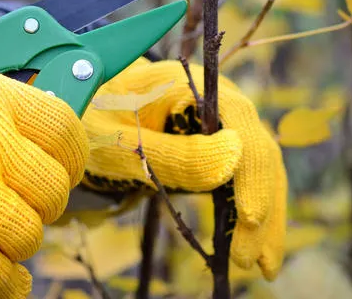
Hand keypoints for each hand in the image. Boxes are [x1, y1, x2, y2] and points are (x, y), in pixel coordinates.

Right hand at [0, 29, 88, 298]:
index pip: (64, 129)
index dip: (72, 150)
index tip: (66, 158)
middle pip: (53, 187)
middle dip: (47, 197)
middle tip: (32, 196)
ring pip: (29, 233)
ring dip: (22, 237)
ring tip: (9, 232)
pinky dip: (6, 282)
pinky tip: (8, 280)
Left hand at [79, 58, 285, 279]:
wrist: (85, 112)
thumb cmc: (95, 119)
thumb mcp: (124, 141)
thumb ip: (177, 153)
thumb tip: (237, 156)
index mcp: (193, 86)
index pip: (241, 125)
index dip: (251, 173)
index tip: (249, 218)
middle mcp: (215, 101)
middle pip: (258, 150)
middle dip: (263, 206)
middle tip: (255, 260)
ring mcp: (218, 123)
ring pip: (256, 168)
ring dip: (265, 215)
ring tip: (265, 265)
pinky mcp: (213, 145)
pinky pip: (239, 176)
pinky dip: (246, 209)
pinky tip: (249, 241)